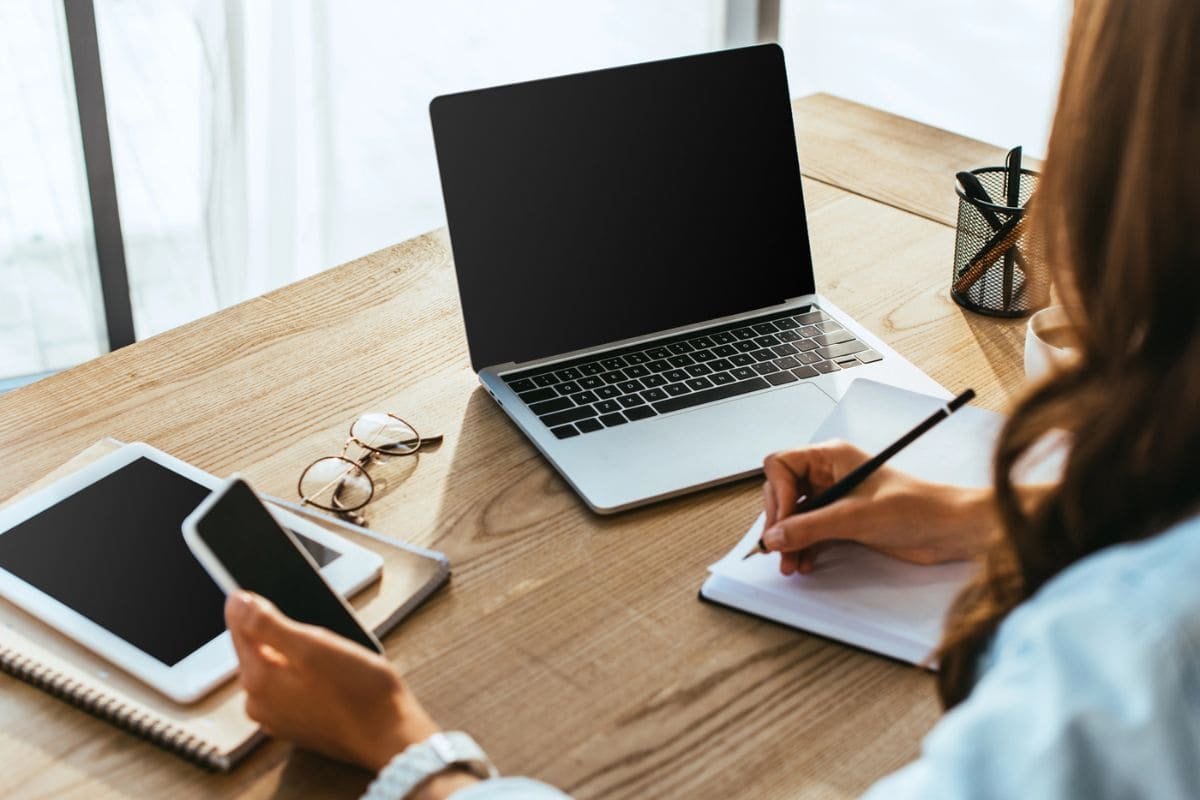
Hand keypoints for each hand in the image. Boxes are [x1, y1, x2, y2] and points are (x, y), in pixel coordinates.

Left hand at [225, 592, 441, 772]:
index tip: (286, 601)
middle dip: (287, 636)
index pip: (239, 629)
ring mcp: (277, 718)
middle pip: (260, 649)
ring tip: (334, 661)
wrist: (389, 734)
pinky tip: (334, 679)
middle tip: (324, 641)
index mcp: (257, 681)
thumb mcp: (313, 646)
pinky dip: (308, 678)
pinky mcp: (297, 725)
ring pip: (279, 668)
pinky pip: (292, 689)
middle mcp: (259, 704)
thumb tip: (236, 602)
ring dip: (300, 657)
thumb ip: (268, 624)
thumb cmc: (359, 691)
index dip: (259, 607)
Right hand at [761, 440, 994, 574]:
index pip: (782, 465)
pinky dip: (803, 547)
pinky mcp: (843, 520)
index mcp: (831, 457)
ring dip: (789, 540)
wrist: (949, 530)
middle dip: (779, 522)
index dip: (778, 494)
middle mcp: (829, 474)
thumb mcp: (856, 517)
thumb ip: (810, 526)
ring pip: (795, 516)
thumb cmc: (917, 508)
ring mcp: (835, 498)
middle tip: (778, 549)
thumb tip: (775, 536)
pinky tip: (805, 563)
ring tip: (790, 565)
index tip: (784, 522)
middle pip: (783, 492)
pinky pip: (810, 531)